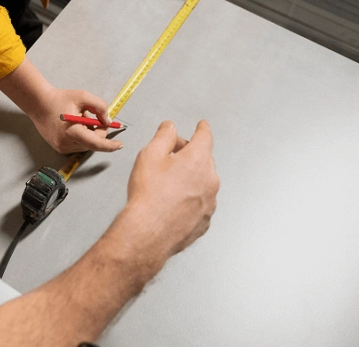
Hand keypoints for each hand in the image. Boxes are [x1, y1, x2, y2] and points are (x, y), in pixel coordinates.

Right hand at [30, 87, 123, 153]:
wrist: (38, 103)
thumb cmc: (60, 99)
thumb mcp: (83, 97)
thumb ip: (100, 107)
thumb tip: (108, 121)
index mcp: (72, 131)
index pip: (96, 143)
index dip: (110, 145)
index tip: (120, 145)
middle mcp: (67, 143)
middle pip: (93, 143)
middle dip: (98, 131)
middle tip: (92, 116)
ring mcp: (62, 148)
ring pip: (86, 145)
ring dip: (89, 133)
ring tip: (79, 119)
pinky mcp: (59, 148)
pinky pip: (78, 145)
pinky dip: (81, 136)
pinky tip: (74, 125)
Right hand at [122, 120, 218, 258]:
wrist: (148, 232)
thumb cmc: (149, 195)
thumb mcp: (149, 154)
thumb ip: (163, 136)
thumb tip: (170, 128)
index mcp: (198, 159)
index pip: (205, 136)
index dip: (202, 128)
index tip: (202, 126)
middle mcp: (210, 179)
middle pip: (203, 159)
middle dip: (188, 155)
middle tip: (168, 158)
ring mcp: (210, 202)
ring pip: (203, 182)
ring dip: (190, 178)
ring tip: (166, 185)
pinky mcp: (205, 220)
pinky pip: (200, 202)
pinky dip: (190, 199)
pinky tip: (171, 203)